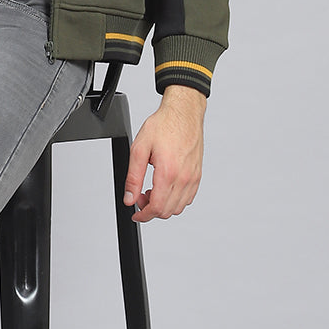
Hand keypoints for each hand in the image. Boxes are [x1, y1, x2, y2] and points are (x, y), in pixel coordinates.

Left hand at [123, 86, 205, 221]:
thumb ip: (133, 177)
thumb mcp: (139, 149)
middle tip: (140, 196)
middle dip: (151, 210)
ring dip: (163, 205)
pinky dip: (176, 200)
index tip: (136, 214)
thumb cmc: (163, 126)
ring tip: (152, 190)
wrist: (183, 113)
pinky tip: (165, 187)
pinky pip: (188, 198)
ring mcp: (193, 177)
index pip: (156, 208)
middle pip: (167, 211)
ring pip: (178, 207)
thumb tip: (130, 198)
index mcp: (168, 173)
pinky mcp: (198, 175)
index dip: (143, 215)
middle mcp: (184, 178)